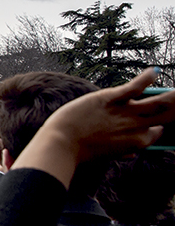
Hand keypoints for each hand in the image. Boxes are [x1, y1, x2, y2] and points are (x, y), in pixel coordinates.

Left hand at [17, 68, 174, 186]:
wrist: (62, 145)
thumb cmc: (80, 151)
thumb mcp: (107, 154)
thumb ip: (122, 152)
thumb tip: (131, 154)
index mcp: (137, 143)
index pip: (159, 132)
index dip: (162, 125)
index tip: (165, 118)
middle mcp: (137, 128)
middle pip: (165, 115)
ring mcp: (125, 113)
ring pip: (157, 102)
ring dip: (172, 95)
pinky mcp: (110, 99)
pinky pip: (134, 87)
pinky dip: (146, 78)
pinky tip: (154, 71)